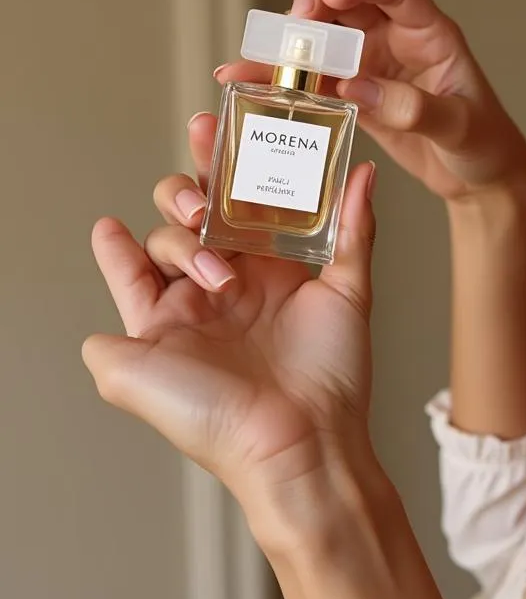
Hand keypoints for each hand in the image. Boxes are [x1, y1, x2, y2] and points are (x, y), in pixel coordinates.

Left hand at [82, 114, 385, 552]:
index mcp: (180, 314)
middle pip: (200, 223)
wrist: (293, 447)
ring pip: (264, 213)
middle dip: (185, 198)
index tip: (109, 225)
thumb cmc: (213, 419)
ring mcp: (284, 288)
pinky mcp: (337, 290)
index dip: (124, 242)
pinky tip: (351, 174)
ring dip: (247, 178)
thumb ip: (103, 344)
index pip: (146, 264)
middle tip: (195, 203)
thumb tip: (96, 328)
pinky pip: (350, 236)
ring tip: (227, 151)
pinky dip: (357, 203)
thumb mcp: (129, 380)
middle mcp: (229, 294)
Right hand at [215, 0, 525, 204]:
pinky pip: (313, 77)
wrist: (480, 180)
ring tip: (256, 52)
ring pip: (322, 33)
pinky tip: (247, 81)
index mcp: (430, 32)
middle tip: (295, 20)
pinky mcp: (354, 95)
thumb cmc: (485, 145)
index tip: (333, 0)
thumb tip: (357, 89)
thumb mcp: (460, 127)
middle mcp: (396, 39)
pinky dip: (282, 77)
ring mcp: (371, 65)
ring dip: (289, 37)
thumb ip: (415, 108)